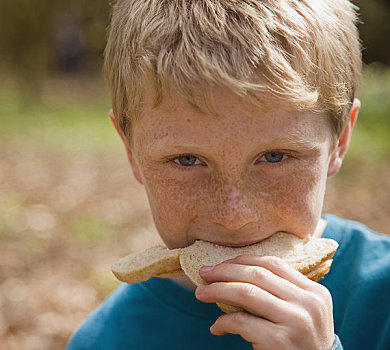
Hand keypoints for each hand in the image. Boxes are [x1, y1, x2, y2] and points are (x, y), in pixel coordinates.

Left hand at [195, 255, 334, 349]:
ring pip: (246, 293)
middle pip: (257, 275)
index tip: (222, 264)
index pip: (273, 264)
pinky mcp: (280, 342)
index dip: (243, 260)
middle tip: (204, 273)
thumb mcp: (301, 312)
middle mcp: (307, 303)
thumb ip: (281, 292)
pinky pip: (241, 322)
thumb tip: (234, 274)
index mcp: (313, 291)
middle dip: (225, 271)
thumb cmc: (302, 343)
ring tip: (201, 293)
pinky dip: (223, 322)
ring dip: (218, 290)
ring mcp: (295, 321)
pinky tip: (216, 327)